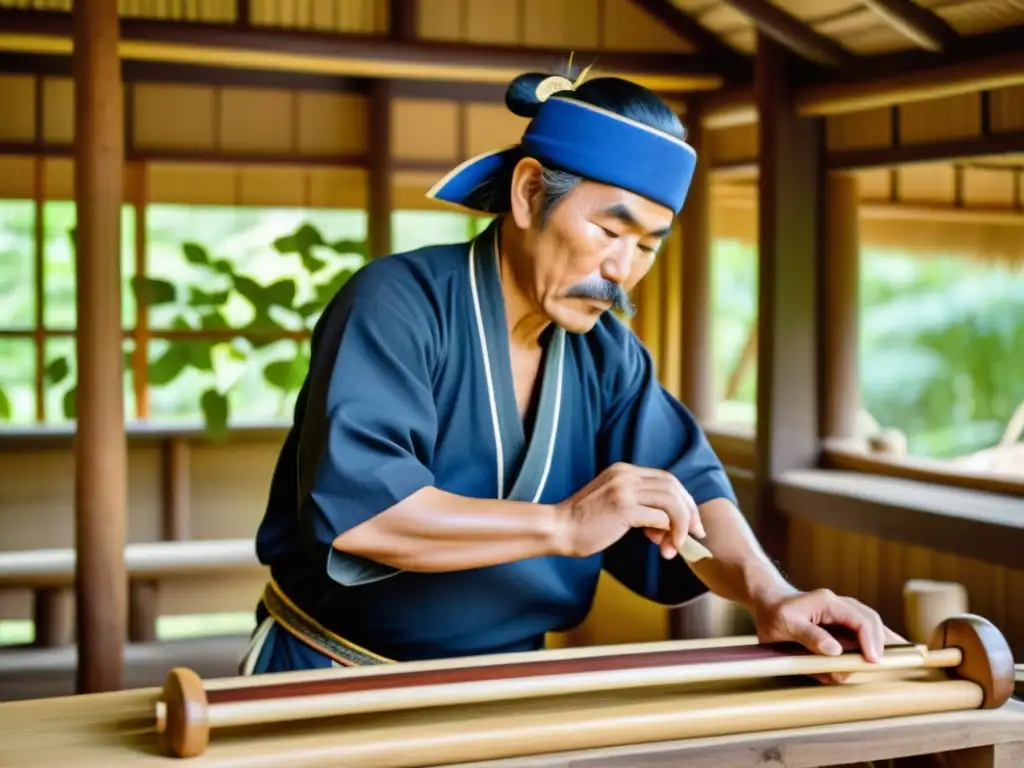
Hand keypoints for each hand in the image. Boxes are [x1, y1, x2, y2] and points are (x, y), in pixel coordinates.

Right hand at [555, 463, 704, 558]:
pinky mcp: (624, 507)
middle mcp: (626, 474)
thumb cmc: (583, 523)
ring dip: (681, 525)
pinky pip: (661, 518)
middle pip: (674, 486)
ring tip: (675, 546)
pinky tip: (663, 547)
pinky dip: (669, 533)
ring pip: (672, 502)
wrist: (557, 529)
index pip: (666, 478)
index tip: (691, 520)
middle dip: (690, 511)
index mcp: (623, 470)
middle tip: (696, 533)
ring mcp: (625, 489)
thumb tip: (665, 522)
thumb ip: (636, 503)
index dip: (684, 498)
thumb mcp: (611, 502)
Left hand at [752, 588, 905, 683]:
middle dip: (877, 644)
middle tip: (877, 666)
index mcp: (828, 602)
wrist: (767, 601)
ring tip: (882, 662)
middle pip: (871, 621)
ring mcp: (842, 612)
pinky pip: (863, 630)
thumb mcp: (785, 625)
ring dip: (875, 644)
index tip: (872, 661)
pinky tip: (882, 653)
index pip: (860, 620)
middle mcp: (839, 604)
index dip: (870, 641)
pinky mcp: (840, 622)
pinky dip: (873, 642)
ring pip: (870, 625)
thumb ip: (809, 636)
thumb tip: (835, 651)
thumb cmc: (773, 614)